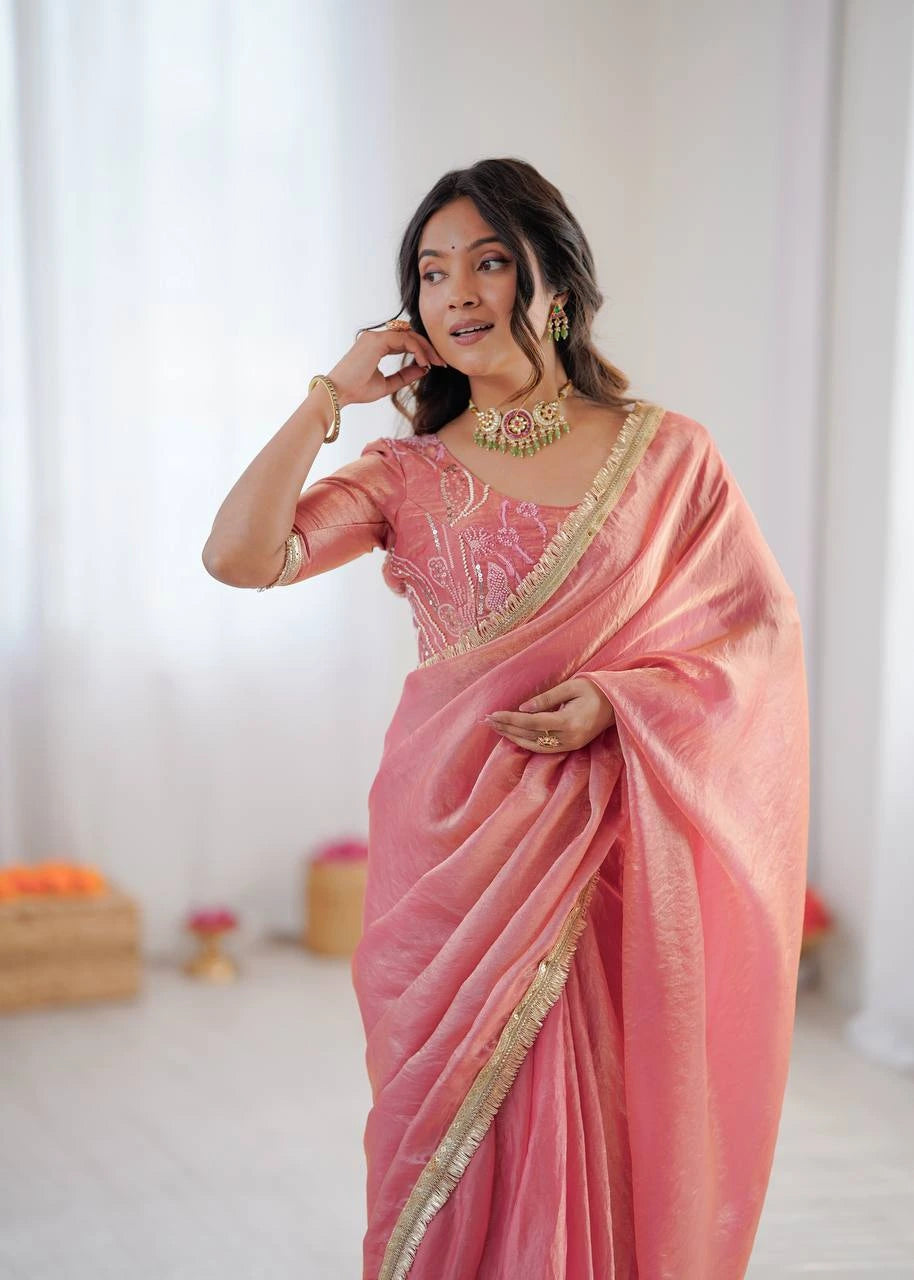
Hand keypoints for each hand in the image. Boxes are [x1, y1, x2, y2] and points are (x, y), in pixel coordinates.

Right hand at [326, 325, 446, 407]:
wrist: (340, 393)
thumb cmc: (358, 390)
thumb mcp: (388, 384)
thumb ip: (405, 375)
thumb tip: (423, 368)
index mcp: (376, 346)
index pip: (404, 342)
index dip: (422, 351)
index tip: (434, 365)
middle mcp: (375, 337)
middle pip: (409, 335)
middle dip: (428, 348)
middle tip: (442, 362)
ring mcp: (375, 336)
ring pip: (409, 335)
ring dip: (426, 348)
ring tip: (436, 363)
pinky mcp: (376, 340)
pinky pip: (404, 339)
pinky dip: (417, 349)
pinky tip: (425, 362)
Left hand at [483, 677, 615, 752]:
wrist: (619, 704)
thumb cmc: (596, 689)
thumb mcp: (572, 687)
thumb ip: (547, 698)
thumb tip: (523, 708)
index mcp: (569, 722)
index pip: (532, 722)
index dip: (511, 719)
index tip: (493, 714)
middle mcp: (569, 738)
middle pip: (530, 736)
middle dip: (507, 728)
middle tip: (486, 721)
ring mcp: (571, 745)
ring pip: (535, 746)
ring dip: (513, 737)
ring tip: (496, 728)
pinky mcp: (572, 746)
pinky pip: (544, 748)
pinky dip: (527, 742)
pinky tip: (514, 736)